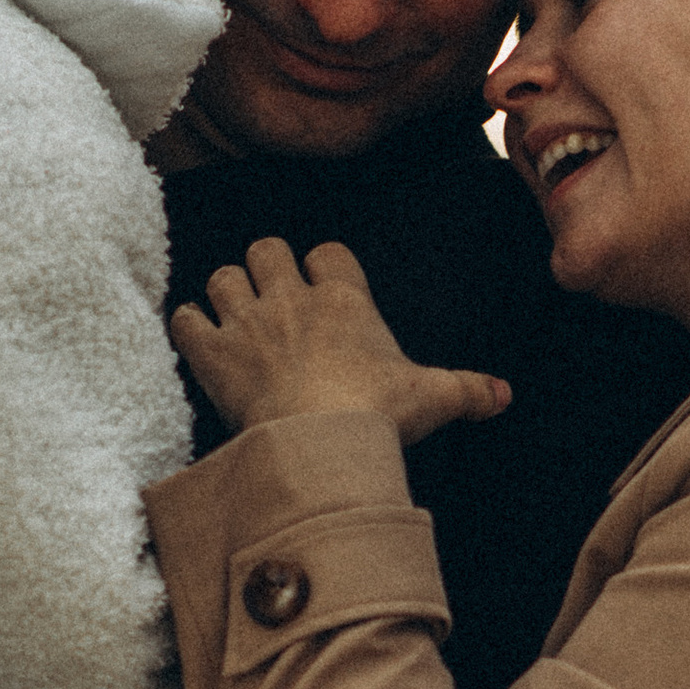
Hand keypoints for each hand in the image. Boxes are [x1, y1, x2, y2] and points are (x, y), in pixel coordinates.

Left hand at [170, 239, 510, 446]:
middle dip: (266, 267)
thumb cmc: (376, 414)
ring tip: (235, 317)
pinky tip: (199, 341)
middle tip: (273, 299)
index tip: (326, 290)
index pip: (329, 252)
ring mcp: (247, 322)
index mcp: (344, 300)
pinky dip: (187, 326)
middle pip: (267, 247)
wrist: (318, 441)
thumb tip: (505, 396)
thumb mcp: (432, 398)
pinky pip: (183, 318)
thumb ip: (468, 389)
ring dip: (225, 293)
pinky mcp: (211, 353)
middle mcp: (291, 299)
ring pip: (222, 275)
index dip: (324, 267)